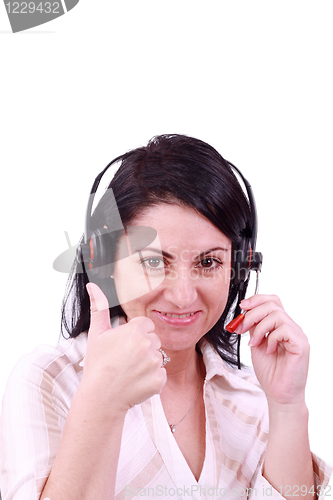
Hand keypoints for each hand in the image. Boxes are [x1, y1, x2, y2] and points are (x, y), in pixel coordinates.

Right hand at [80, 282, 166, 413]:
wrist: (100, 398)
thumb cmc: (97, 364)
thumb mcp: (96, 333)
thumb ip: (98, 307)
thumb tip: (92, 285)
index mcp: (135, 330)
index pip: (146, 325)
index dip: (135, 334)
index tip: (124, 345)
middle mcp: (148, 345)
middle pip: (154, 340)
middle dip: (143, 347)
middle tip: (125, 359)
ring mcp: (155, 363)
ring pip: (158, 356)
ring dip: (148, 363)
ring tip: (130, 371)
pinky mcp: (160, 380)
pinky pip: (161, 374)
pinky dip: (152, 379)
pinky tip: (136, 381)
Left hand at [235, 294, 309, 407]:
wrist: (279, 394)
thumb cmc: (269, 371)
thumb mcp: (256, 343)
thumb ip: (253, 327)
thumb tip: (245, 312)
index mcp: (281, 325)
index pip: (272, 301)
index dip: (256, 299)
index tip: (241, 307)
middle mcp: (292, 327)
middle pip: (272, 305)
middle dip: (252, 314)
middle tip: (241, 329)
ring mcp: (298, 335)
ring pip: (277, 315)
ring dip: (259, 328)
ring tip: (254, 344)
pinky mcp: (301, 345)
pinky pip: (284, 330)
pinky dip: (271, 338)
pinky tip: (269, 351)